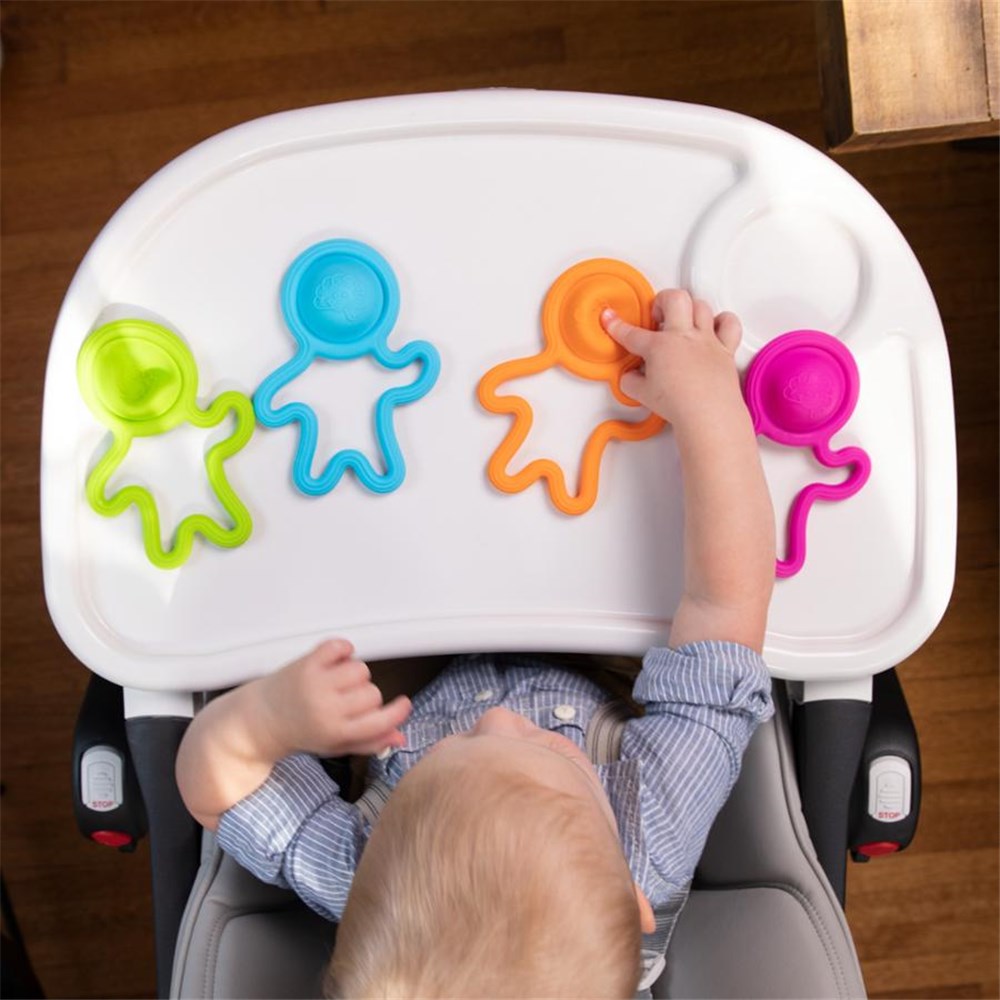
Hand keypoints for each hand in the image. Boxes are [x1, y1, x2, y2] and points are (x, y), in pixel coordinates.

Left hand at [256, 639, 411, 758]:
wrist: (260, 721)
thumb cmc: (301, 733)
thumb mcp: (335, 746)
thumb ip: (369, 742)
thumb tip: (400, 737)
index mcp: (336, 732)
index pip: (380, 721)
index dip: (398, 711)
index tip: (403, 704)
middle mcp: (327, 708)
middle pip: (373, 692)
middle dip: (367, 695)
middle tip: (349, 701)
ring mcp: (317, 684)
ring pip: (360, 669)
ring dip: (355, 674)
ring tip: (339, 682)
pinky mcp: (307, 664)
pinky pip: (339, 646)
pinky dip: (343, 649)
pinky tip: (336, 661)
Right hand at [601, 290, 743, 432]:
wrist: (709, 415)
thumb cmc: (679, 405)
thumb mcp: (642, 395)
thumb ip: (630, 381)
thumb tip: (630, 376)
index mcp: (659, 347)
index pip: (631, 333)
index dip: (615, 325)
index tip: (609, 318)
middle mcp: (683, 337)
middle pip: (674, 298)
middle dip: (661, 300)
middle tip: (657, 314)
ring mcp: (706, 340)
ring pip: (701, 305)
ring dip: (689, 309)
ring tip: (682, 321)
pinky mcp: (725, 349)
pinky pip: (729, 323)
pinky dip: (721, 322)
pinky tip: (713, 328)